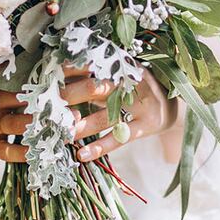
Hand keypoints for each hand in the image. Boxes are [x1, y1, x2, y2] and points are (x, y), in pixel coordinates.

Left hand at [0, 66, 177, 163]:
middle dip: (69, 97)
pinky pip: (119, 138)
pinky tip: (82, 155)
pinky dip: (100, 147)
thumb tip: (57, 71)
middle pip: (96, 88)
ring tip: (60, 134)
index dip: (69, 69)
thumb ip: (94, 75)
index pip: (92, 63)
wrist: (173, 106)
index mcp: (123, 64)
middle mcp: (132, 81)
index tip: (46, 75)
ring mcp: (141, 104)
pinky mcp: (146, 125)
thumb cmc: (135, 90)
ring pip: (105, 116)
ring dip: (80, 126)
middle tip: (45, 106)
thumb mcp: (119, 76)